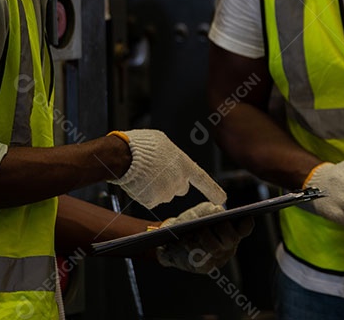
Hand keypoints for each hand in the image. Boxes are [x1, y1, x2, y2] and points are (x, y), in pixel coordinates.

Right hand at [106, 130, 225, 208]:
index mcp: (184, 164)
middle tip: (157, 172)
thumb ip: (172, 155)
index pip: (203, 179)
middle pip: (180, 188)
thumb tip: (169, 160)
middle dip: (172, 183)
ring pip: (163, 194)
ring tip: (143, 173)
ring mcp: (165, 193)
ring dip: (156, 187)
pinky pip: (150, 199)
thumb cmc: (140, 144)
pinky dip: (144, 193)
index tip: (221, 198)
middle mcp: (178, 181)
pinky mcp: (152, 201)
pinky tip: (138, 181)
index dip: (213, 190)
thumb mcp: (162, 142)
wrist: (122, 155)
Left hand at [155, 202, 254, 273]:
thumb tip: (217, 212)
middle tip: (213, 222)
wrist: (172, 240)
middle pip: (232, 238)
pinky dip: (193, 248)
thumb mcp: (199, 212)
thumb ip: (209, 210)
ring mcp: (218, 258)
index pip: (245, 227)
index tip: (245, 216)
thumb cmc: (189, 223)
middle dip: (222, 228)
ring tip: (195, 231)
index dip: (246, 223)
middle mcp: (228, 245)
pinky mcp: (205, 267)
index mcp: (232, 229)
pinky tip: (187, 242)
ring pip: (216, 248)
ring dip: (205, 237)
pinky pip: (202, 259)